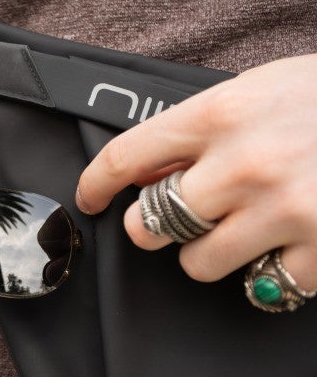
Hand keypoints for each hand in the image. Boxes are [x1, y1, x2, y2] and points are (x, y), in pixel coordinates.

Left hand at [76, 53, 316, 290]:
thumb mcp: (256, 90)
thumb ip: (196, 129)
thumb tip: (140, 169)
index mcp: (219, 115)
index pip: (126, 157)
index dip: (95, 183)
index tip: (88, 199)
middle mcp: (242, 165)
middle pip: (152, 223)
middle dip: (154, 226)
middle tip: (177, 217)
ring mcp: (282, 210)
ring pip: (197, 264)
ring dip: (209, 253)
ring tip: (240, 230)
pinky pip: (265, 286)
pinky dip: (271, 273)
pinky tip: (288, 245)